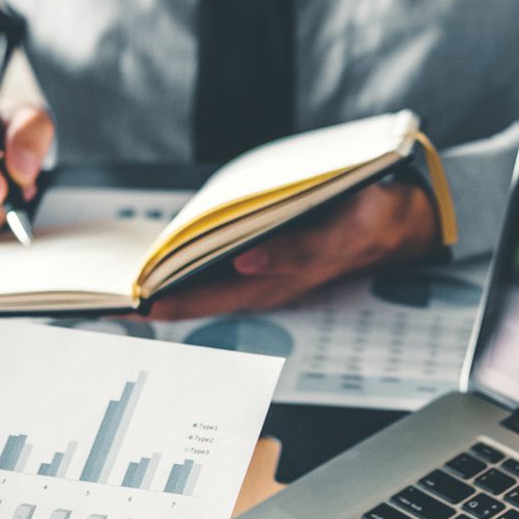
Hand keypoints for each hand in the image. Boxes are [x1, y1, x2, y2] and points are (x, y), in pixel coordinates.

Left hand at [144, 180, 440, 319]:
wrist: (408, 217)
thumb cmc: (374, 222)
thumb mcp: (342, 233)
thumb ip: (296, 251)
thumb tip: (245, 264)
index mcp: (279, 280)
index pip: (207, 297)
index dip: (167, 301)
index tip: (128, 300)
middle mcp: (268, 280)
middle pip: (198, 293)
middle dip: (156, 293)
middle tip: (110, 292)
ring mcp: (270, 268)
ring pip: (208, 279)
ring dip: (172, 278)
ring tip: (130, 274)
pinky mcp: (274, 250)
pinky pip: (224, 260)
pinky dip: (196, 258)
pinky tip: (175, 252)